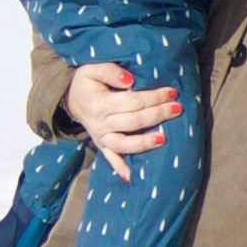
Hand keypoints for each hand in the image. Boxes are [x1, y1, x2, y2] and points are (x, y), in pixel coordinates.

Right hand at [65, 61, 184, 178]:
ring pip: (125, 144)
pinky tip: (132, 177)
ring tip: (164, 139)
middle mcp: (100, 124)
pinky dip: (120, 168)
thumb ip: (110, 71)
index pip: (132, 101)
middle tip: (177, 108)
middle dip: (158, 115)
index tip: (171, 91)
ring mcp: (101, 137)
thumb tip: (131, 80)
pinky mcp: (101, 145)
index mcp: (99, 104)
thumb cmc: (85, 82)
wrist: (69, 99)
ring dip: (145, 142)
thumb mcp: (92, 69)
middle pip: (134, 121)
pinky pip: (111, 159)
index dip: (153, 97)